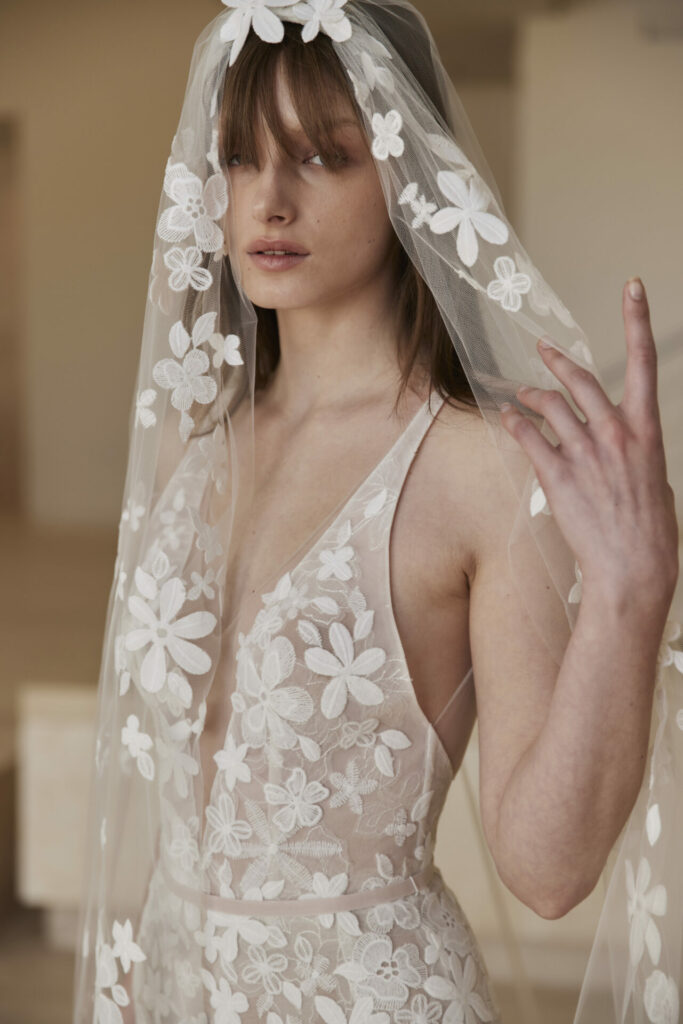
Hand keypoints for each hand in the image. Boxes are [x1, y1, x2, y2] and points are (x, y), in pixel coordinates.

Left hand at [500, 278, 678, 606]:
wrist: (632, 570)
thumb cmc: (650, 533)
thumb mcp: (656, 482)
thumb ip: (636, 455)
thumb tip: (623, 450)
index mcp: (647, 431)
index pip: (645, 361)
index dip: (639, 319)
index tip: (634, 287)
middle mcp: (615, 433)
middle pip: (582, 379)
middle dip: (560, 360)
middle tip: (544, 349)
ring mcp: (585, 452)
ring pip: (551, 405)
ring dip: (533, 395)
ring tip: (522, 394)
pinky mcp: (557, 474)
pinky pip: (530, 436)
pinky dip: (516, 424)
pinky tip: (508, 420)